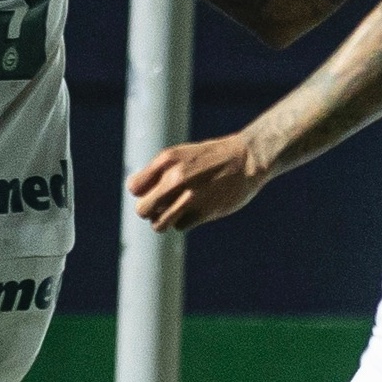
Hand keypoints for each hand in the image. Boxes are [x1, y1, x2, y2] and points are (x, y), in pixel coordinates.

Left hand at [128, 131, 270, 231]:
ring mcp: (190, 196)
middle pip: (142, 210)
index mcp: (167, 160)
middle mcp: (176, 177)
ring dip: (163, 221)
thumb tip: (137, 194)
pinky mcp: (204, 211)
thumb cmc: (210, 158)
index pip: (134, 188)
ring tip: (175, 212)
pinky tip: (196, 210)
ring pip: (158, 224)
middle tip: (161, 206)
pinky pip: (180, 226)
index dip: (141, 192)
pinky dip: (184, 221)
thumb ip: (158, 172)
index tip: (153, 190)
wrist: (247, 158)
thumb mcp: (181, 155)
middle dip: (149, 210)